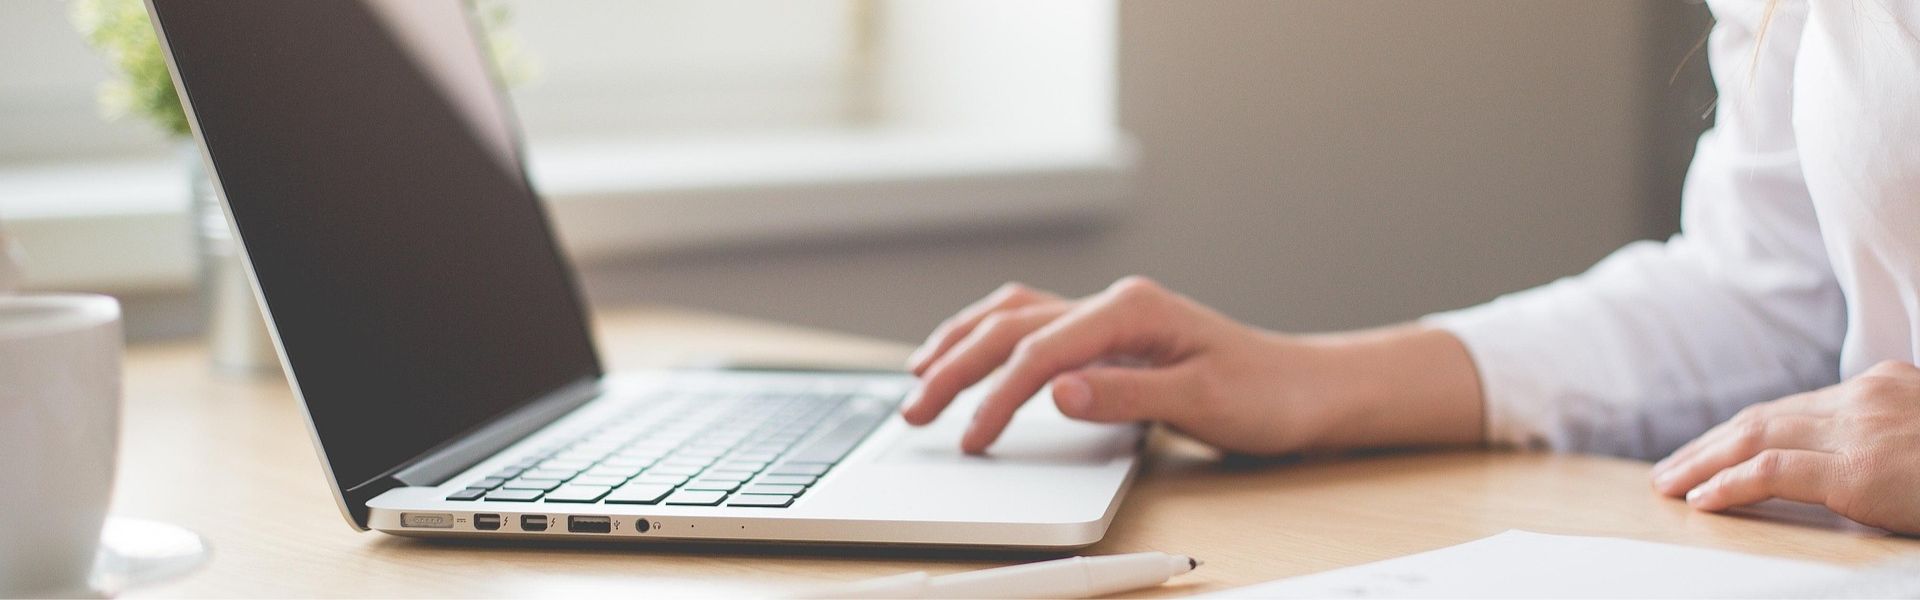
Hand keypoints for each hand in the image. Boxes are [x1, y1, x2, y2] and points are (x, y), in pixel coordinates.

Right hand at [899, 277, 1485, 454]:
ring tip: (917, 376)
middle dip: (954, 367)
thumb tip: (1055, 392)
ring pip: (1013, 316)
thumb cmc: (1266, 394)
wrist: (1307, 388)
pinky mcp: (1110, 336)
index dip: (997, 397)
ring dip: (961, 343)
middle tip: (914, 413)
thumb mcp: (1203, 402)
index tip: (971, 440)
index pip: (1041, 351)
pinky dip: (990, 339)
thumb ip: (1126, 395)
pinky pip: (1033, 325)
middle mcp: (1114, 304)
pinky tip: (970, 355)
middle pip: (1011, 327)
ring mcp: (1110, 316)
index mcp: (1132, 310)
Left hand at [1651, 360, 1919, 533]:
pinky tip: (1702, 498)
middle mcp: (1863, 397)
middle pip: (1764, 418)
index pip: (1791, 407)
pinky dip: (1729, 484)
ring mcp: (1860, 429)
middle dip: (1708, 445)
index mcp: (1880, 384)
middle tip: (1670, 468)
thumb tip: (1846, 460)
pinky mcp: (1859, 470)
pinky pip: (1774, 472)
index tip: (1708, 450)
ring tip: (1670, 484)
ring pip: (1756, 437)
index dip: (1739, 431)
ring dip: (1703, 462)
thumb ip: (1880, 434)